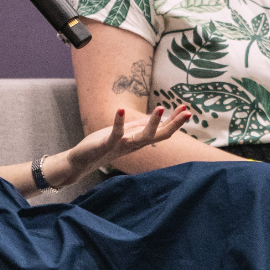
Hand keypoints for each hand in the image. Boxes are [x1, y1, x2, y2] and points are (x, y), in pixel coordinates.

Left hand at [47, 106, 190, 188]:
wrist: (80, 161)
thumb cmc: (101, 145)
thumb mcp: (123, 133)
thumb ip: (138, 127)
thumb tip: (157, 119)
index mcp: (138, 141)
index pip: (162, 131)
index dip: (174, 121)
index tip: (187, 109)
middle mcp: (133, 145)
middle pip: (159, 136)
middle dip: (174, 124)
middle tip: (188, 112)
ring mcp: (121, 145)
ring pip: (142, 137)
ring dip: (152, 123)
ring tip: (161, 108)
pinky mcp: (106, 145)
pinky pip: (115, 134)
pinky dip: (118, 122)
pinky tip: (120, 110)